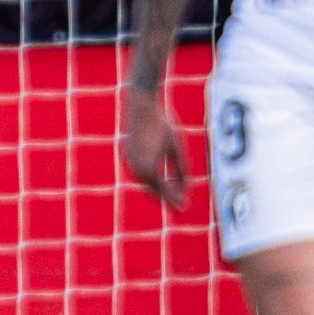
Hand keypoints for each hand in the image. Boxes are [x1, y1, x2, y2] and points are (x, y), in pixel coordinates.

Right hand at [121, 81, 188, 208]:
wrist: (141, 106)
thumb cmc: (162, 125)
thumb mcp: (176, 147)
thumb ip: (181, 168)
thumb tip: (186, 187)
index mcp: (150, 168)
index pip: (164, 191)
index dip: (175, 200)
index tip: (184, 208)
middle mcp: (137, 169)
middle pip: (153, 191)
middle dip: (166, 197)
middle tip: (180, 203)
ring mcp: (129, 163)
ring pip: (145, 183)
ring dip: (158, 189)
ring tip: (173, 191)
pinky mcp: (127, 157)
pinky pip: (140, 174)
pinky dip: (150, 179)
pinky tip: (161, 178)